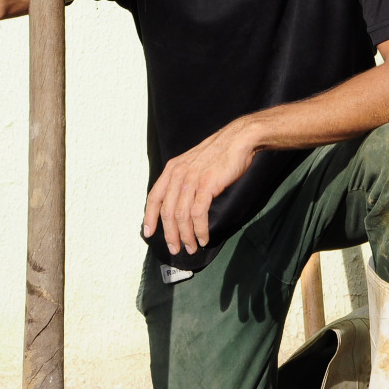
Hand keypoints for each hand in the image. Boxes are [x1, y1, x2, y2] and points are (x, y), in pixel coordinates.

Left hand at [141, 119, 259, 254]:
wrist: (239, 139)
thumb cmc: (221, 152)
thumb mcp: (195, 163)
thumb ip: (185, 179)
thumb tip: (182, 201)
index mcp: (172, 169)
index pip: (154, 197)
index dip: (149, 217)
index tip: (149, 233)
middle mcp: (178, 174)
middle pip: (167, 211)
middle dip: (170, 234)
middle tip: (175, 248)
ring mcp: (192, 179)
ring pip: (182, 215)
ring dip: (186, 236)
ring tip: (192, 247)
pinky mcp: (207, 185)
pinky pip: (198, 213)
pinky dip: (200, 229)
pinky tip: (203, 238)